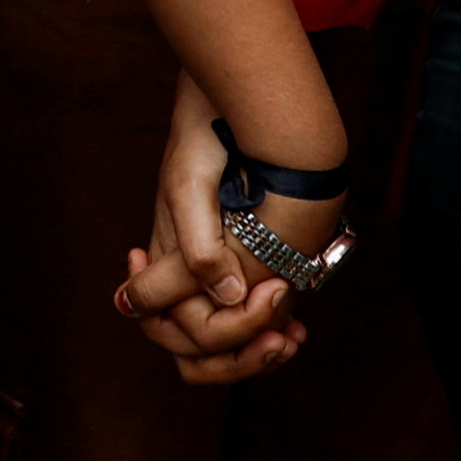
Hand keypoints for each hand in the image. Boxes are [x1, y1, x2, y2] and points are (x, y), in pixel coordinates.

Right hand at [115, 81, 318, 386]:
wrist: (248, 105)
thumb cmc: (210, 142)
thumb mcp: (190, 191)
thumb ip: (196, 250)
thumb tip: (227, 297)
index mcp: (166, 262)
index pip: (166, 326)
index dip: (200, 331)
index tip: (247, 301)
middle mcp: (190, 278)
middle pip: (197, 350)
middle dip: (236, 356)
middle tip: (275, 339)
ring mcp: (223, 277)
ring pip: (228, 347)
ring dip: (256, 353)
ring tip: (289, 340)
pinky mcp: (256, 270)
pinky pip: (257, 325)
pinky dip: (274, 333)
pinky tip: (295, 330)